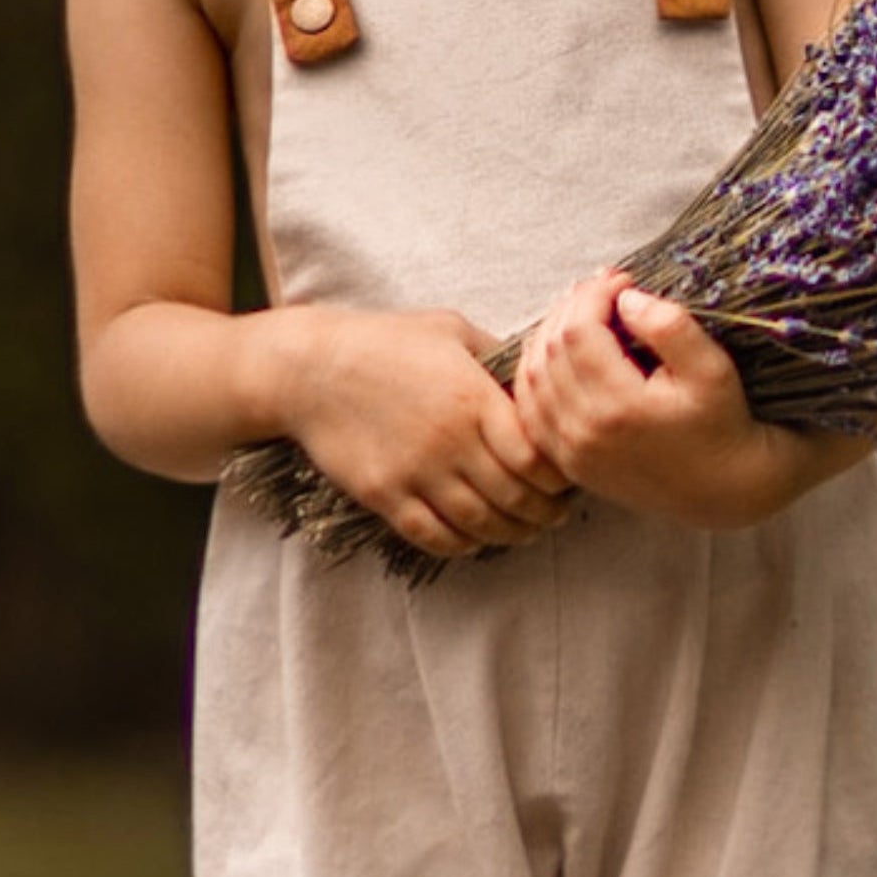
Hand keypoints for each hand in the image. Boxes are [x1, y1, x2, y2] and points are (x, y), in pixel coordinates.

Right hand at [272, 308, 571, 560]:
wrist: (309, 368)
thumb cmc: (384, 341)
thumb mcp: (449, 330)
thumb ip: (497, 356)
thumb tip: (538, 376)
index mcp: (472, 399)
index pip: (536, 457)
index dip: (560, 475)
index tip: (566, 475)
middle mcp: (449, 442)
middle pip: (517, 499)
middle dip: (546, 512)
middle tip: (557, 513)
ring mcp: (416, 474)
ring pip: (481, 525)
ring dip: (512, 534)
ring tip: (525, 529)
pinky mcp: (385, 496)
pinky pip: (436, 538)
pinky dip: (464, 545)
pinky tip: (474, 536)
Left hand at [511, 273, 778, 529]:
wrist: (721, 489)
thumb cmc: (722, 425)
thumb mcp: (713, 368)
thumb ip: (670, 327)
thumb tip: (625, 298)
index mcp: (620, 407)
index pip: (579, 331)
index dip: (594, 294)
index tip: (622, 280)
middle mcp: (584, 432)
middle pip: (549, 349)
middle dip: (571, 308)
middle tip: (602, 290)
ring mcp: (570, 451)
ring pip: (531, 375)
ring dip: (549, 335)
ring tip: (582, 314)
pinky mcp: (566, 461)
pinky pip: (529, 407)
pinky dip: (535, 372)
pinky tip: (559, 352)